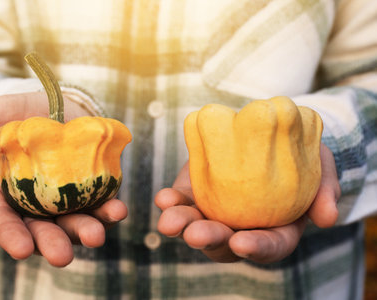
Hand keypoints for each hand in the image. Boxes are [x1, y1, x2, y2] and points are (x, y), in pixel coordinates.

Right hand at [0, 92, 127, 266]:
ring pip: (73, 224)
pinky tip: (118, 210)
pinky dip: (109, 211)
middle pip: (40, 230)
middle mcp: (35, 203)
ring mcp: (66, 200)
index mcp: (5, 192)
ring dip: (85, 231)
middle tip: (62, 256)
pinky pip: (101, 205)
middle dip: (51, 244)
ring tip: (97, 235)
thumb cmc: (24, 110)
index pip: (1, 220)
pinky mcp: (92, 191)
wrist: (63, 102)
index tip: (22, 249)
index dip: (10, 236)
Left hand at [155, 144, 339, 263]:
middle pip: (225, 242)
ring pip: (197, 226)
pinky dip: (171, 202)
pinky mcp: (197, 191)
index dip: (257, 247)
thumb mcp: (321, 165)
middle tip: (196, 235)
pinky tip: (164, 198)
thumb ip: (326, 190)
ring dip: (182, 225)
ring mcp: (217, 210)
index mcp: (276, 227)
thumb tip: (328, 218)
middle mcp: (243, 225)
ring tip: (169, 220)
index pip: (269, 245)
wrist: (267, 132)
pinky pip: (181, 202)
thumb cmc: (299, 154)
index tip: (241, 242)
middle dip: (209, 239)